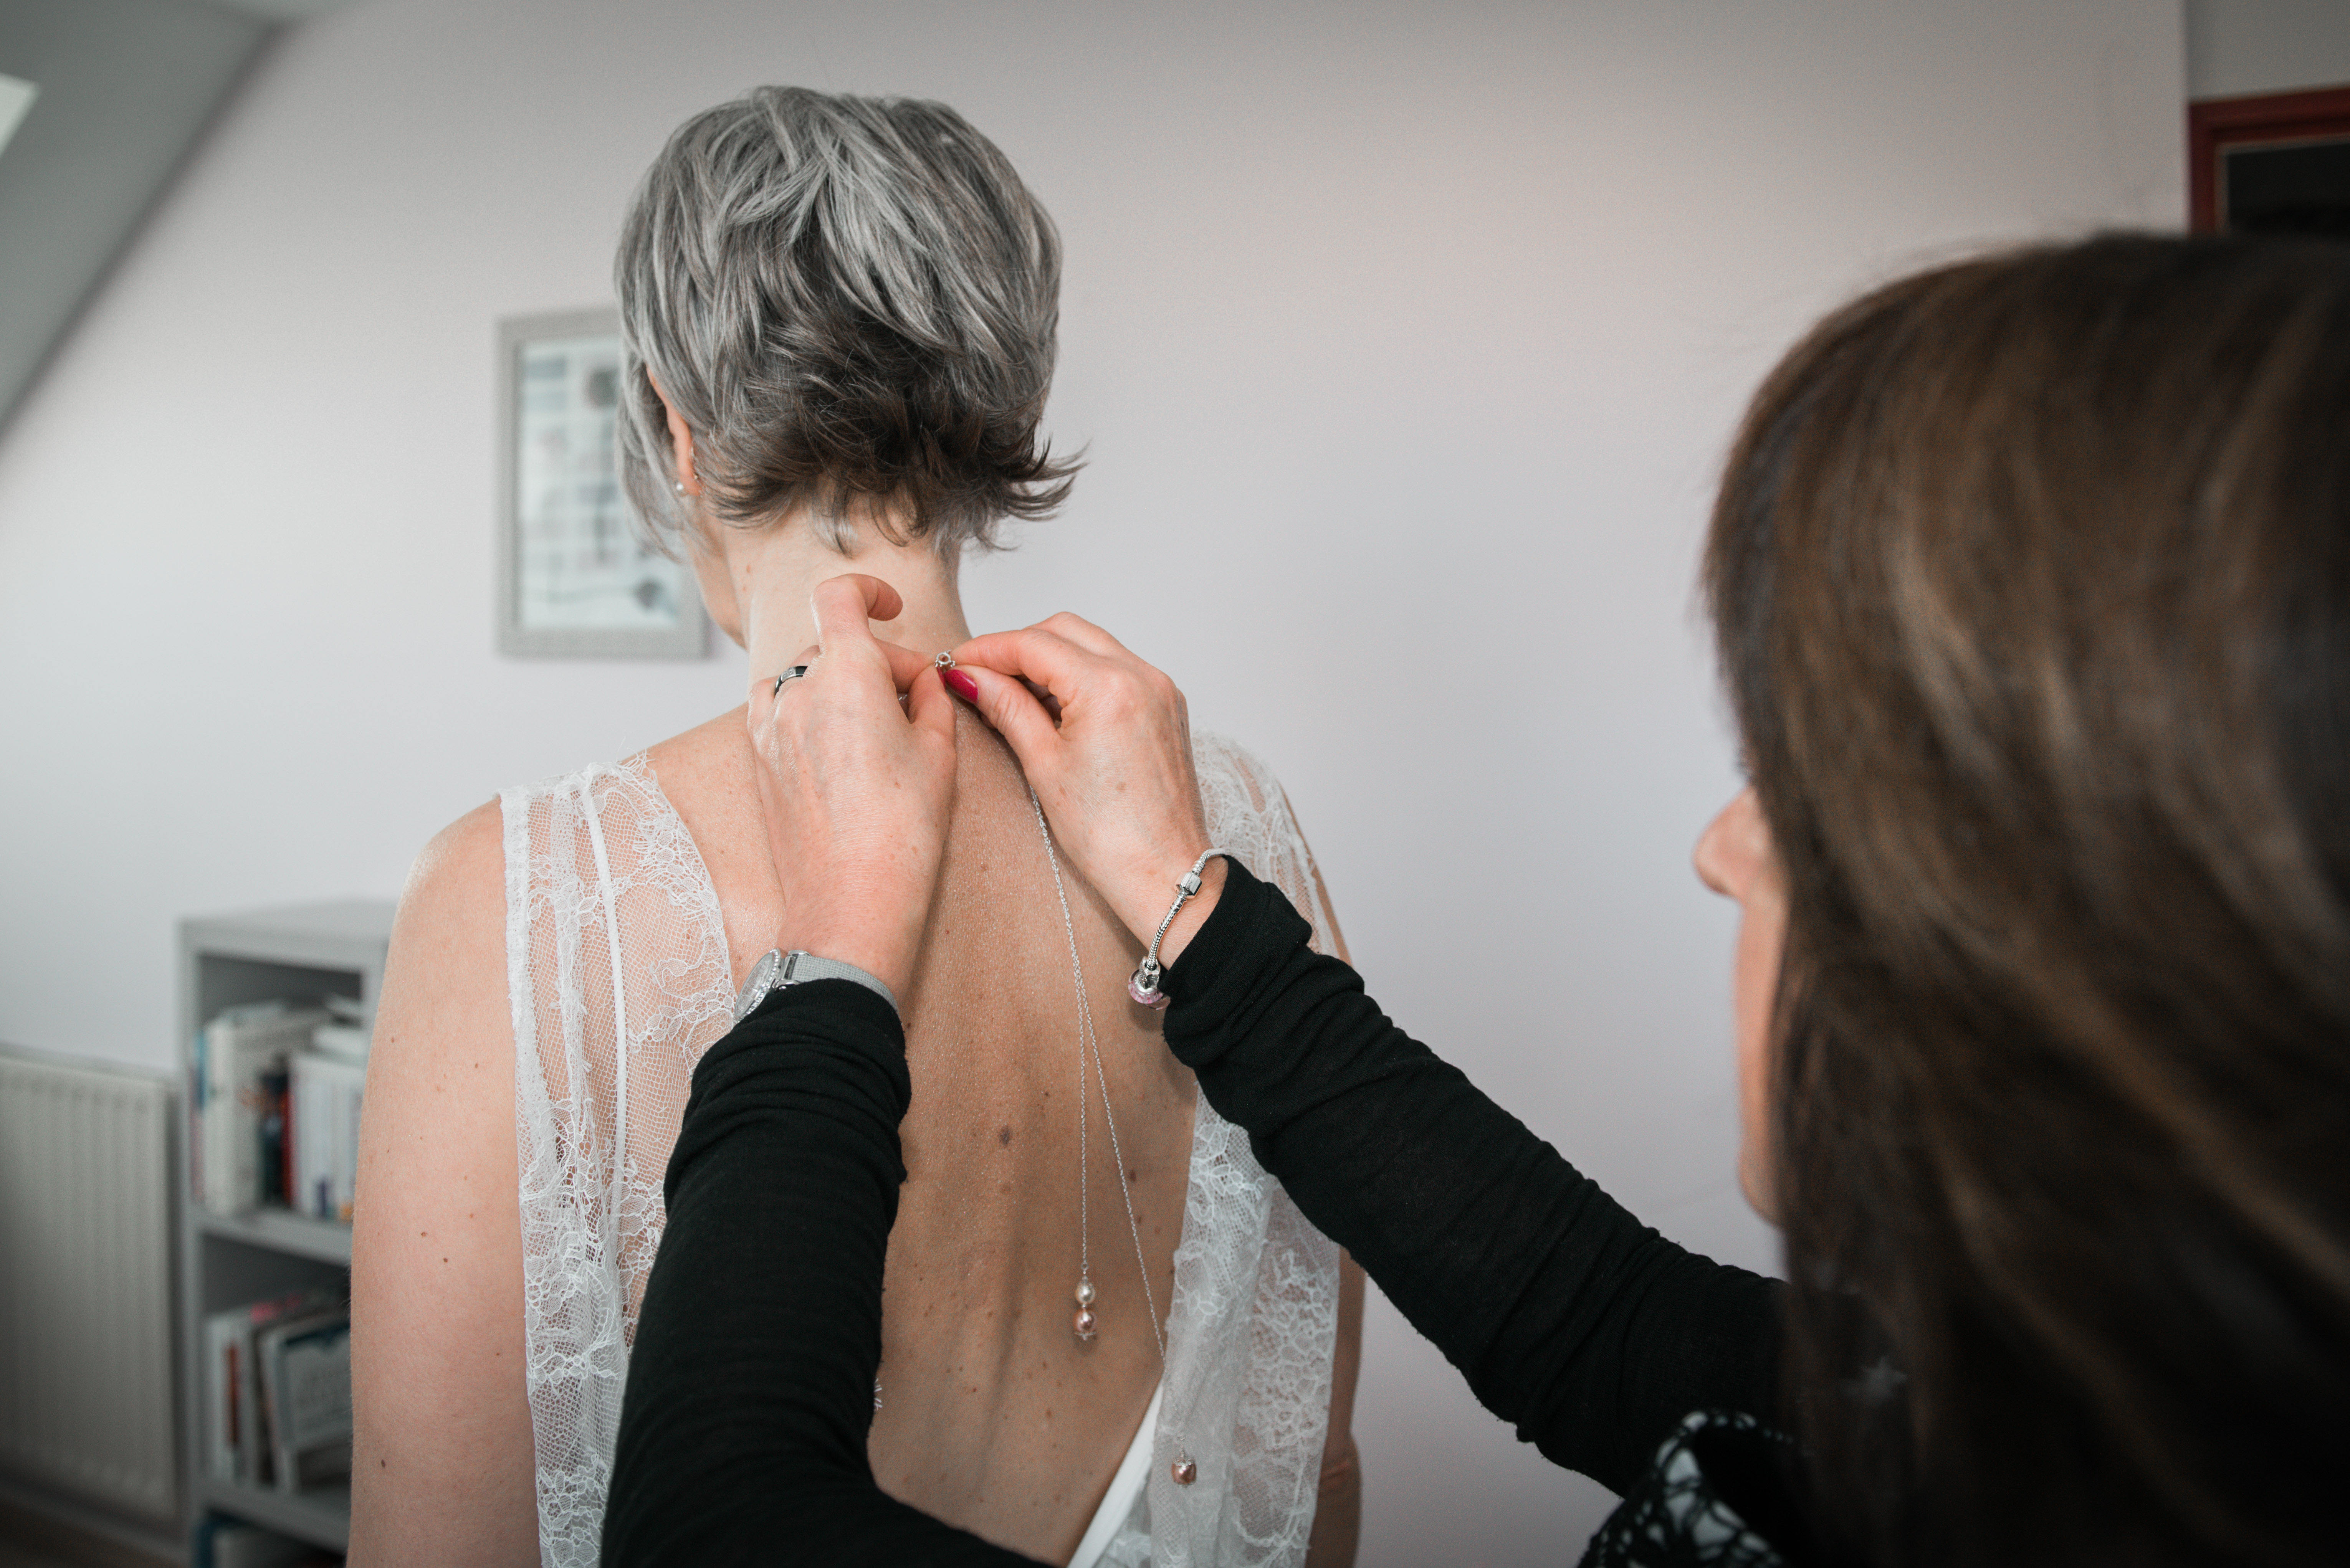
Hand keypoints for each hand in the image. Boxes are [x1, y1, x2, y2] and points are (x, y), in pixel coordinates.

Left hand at [749, 574, 957, 1000]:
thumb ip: (930, 697)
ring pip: (804, 680)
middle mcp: (798, 692)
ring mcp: (770, 727)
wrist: (850, 903)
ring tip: (875, 731)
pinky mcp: (759, 761)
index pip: (840, 596)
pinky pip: (782, 714)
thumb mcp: (940, 753)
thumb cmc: (900, 834)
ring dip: (838, 688)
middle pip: (833, 646)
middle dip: (876, 663)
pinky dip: (810, 716)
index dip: (868, 590)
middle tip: (915, 704)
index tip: (888, 608)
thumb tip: (920, 678)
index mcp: (847, 674)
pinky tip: (841, 753)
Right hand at [947, 614, 1225, 966]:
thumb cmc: (1109, 835)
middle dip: (1018, 646)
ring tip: (1012, 694)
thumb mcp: (1043, 764)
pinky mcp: (1166, 705)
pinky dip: (1081, 675)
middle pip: (1064, 631)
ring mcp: (1159, 689)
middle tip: (980, 675)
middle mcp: (1141, 676)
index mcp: (1109, 688)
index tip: (957, 662)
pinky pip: (1116, 668)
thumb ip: (1006, 708)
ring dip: (1050, 658)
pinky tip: (1054, 705)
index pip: (1034, 644)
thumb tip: (970, 675)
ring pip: (1092, 645)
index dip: (987, 649)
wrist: (1164, 873)